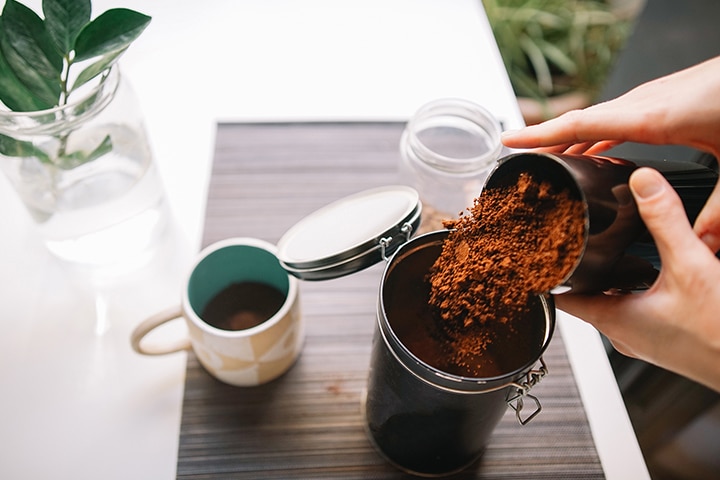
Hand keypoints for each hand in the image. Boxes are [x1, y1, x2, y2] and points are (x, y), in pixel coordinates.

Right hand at [501, 56, 719, 251]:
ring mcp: (653, 98)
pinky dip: (596, 134)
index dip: (541, 135)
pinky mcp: (664, 99)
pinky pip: (616, 118)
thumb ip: (719, 209)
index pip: (580, 124)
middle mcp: (645, 103)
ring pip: (597, 120)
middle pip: (580, 122)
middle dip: (546, 141)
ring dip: (570, 139)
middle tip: (519, 161)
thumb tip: (702, 246)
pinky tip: (597, 152)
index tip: (510, 141)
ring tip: (551, 163)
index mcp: (651, 117)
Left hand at [556, 168, 719, 391]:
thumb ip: (665, 221)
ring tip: (612, 248)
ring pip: (614, 301)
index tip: (539, 252)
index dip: (548, 273)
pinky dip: (637, 287)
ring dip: (612, 276)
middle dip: (583, 266)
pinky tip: (653, 271)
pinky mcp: (665, 339)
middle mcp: (623, 334)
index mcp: (613, 320)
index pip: (561, 297)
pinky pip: (638, 308)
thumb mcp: (690, 266)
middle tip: (576, 237)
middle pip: (586, 295)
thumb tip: (643, 183)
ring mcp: (644, 339)